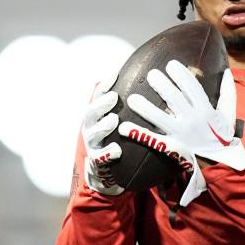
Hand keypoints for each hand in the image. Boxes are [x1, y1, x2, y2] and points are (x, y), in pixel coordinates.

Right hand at [81, 71, 123, 195]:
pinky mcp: (97, 162)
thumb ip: (131, 107)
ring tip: (113, 120)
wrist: (107, 171)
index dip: (105, 85)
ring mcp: (93, 145)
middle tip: (113, 97)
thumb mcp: (123, 122)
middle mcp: (91, 128)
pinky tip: (117, 150)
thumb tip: (154, 86)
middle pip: (91, 113)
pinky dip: (108, 153)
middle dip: (101, 104)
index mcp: (97, 116)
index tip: (115, 73)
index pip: (98, 97)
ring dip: (103, 126)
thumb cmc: (118, 140)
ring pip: (93, 134)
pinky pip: (100, 158)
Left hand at [119, 60, 244, 205]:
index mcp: (206, 111)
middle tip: (151, 74)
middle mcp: (192, 121)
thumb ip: (228, 93)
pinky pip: (153, 139)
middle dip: (161, 85)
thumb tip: (227, 72)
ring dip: (145, 108)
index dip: (181, 75)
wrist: (219, 165)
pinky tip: (124, 128)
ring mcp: (180, 134)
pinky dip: (138, 134)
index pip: (192, 88)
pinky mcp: (171, 146)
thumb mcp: (229, 116)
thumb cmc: (222, 138)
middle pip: (174, 99)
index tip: (171, 64)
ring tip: (132, 98)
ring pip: (160, 118)